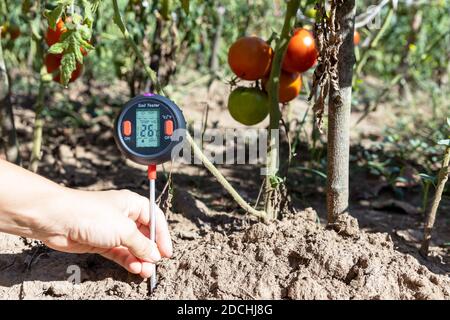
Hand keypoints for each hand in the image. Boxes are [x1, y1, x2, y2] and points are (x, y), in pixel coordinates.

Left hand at [36, 189, 172, 278]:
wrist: (58, 219)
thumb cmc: (92, 214)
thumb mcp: (124, 229)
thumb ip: (141, 244)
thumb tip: (155, 255)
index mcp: (133, 204)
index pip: (155, 219)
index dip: (162, 236)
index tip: (167, 252)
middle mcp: (124, 216)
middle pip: (144, 234)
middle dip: (150, 250)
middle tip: (156, 264)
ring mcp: (111, 230)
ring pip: (132, 247)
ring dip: (140, 259)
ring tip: (145, 271)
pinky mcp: (100, 242)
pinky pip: (119, 253)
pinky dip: (127, 261)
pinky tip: (134, 268)